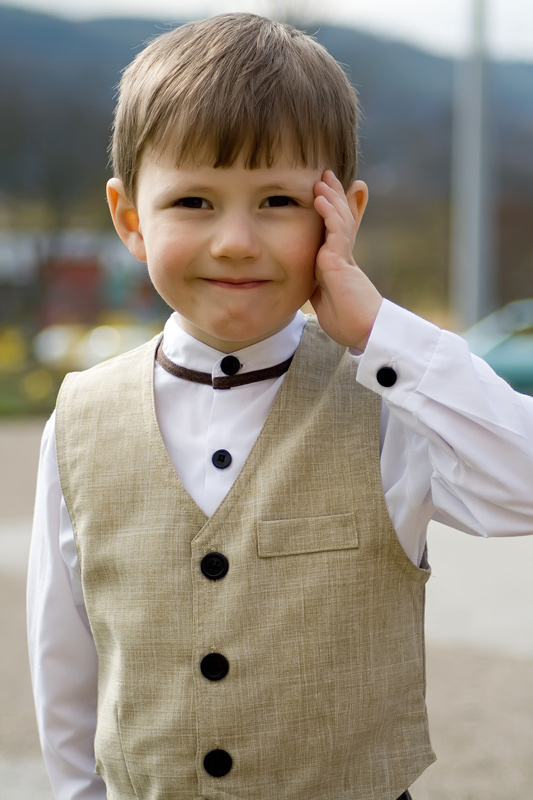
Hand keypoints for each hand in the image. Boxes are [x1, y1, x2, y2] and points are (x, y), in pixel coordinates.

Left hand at [311, 170, 381, 349]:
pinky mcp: (342, 261)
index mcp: (338, 264)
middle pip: (339, 218)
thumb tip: (311, 283)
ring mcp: (344, 256)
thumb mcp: (326, 301)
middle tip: (325, 176)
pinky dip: (328, 212)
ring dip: (330, 197)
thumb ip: (318, 287)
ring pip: (339, 219)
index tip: (322, 194)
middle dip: (333, 196)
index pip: (335, 230)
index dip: (331, 211)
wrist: (364, 332)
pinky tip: (320, 198)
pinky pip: (335, 231)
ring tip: (321, 179)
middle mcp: (343, 256)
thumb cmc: (349, 323)